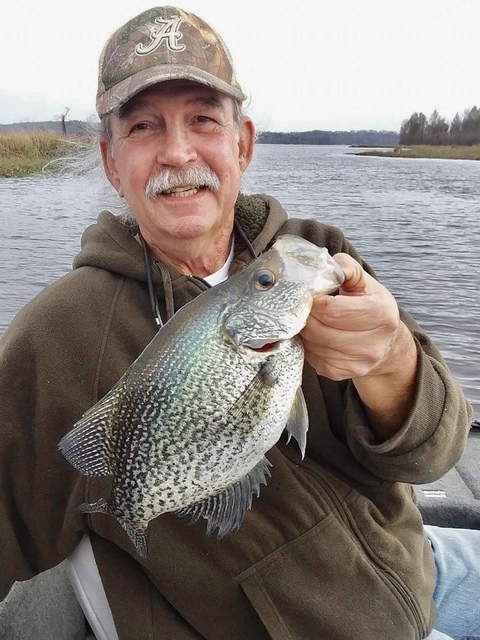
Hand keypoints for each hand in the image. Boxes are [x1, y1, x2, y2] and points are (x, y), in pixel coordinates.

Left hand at [300, 253, 417, 433]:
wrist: (386, 344)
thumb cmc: (372, 306)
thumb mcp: (365, 283)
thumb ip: (346, 268)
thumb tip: (326, 266)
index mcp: (380, 315)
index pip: (332, 310)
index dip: (313, 301)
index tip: (308, 294)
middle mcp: (372, 344)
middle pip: (319, 330)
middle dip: (305, 316)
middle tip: (302, 306)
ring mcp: (357, 363)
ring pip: (313, 345)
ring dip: (304, 331)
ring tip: (308, 319)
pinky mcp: (341, 374)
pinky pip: (312, 358)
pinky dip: (308, 345)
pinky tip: (314, 335)